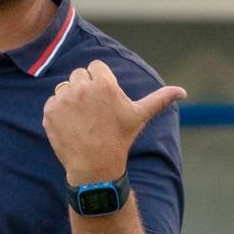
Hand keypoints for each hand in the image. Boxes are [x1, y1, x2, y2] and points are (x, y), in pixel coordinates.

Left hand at [43, 60, 186, 184]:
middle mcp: (83, 88)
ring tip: (82, 119)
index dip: (100, 82)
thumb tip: (183, 92)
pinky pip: (52, 102)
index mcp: (105, 84)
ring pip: (64, 87)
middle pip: (78, 75)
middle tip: (93, 111)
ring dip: (71, 99)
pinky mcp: (50, 111)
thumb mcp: (140, 116)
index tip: (103, 99)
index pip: (95, 67)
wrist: (95, 166)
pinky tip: (70, 125)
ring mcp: (64, 99)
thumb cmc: (119, 139)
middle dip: (85, 88)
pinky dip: (58, 112)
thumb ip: (159, 98)